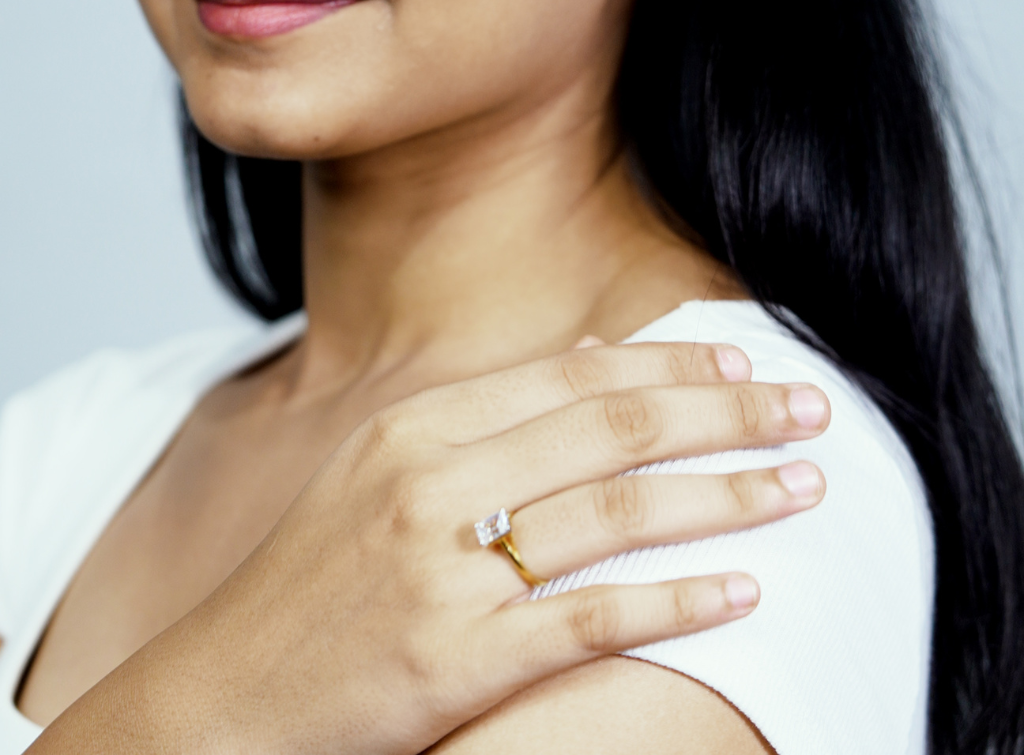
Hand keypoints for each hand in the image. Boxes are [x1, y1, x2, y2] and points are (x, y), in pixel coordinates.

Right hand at [35, 342, 827, 754]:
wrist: (227, 691)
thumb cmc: (316, 574)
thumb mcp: (384, 466)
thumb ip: (490, 415)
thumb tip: (596, 357)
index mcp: (419, 423)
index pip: (576, 374)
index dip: (673, 365)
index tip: (745, 365)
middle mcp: (433, 479)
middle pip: (611, 427)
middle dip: (724, 413)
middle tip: (806, 407)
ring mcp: (443, 567)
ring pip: (618, 510)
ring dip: (725, 494)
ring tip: (801, 486)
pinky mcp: (456, 655)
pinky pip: (594, 617)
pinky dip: (677, 599)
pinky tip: (743, 589)